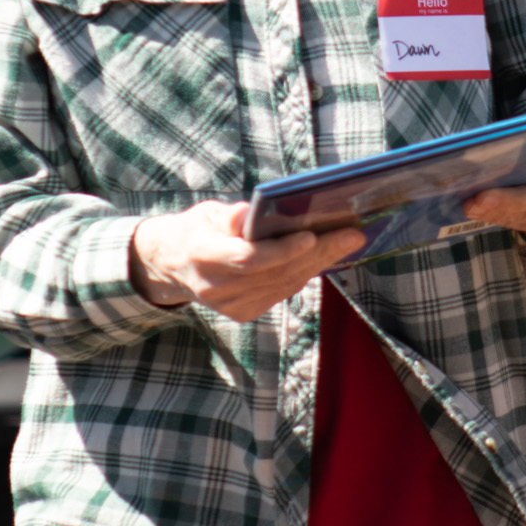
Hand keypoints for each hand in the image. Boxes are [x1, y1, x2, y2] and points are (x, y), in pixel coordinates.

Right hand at [131, 202, 364, 321]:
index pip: (249, 258)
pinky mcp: (242, 313)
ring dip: (319, 263)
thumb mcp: (206, 213)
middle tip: (352, 235)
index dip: (282, 250)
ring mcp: (231, 305)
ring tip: (346, 241)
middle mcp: (216, 287)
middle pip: (277, 272)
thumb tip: (253, 213)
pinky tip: (323, 257)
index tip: (312, 235)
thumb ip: (230, 216)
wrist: (173, 265)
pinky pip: (281, 292)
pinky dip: (304, 273)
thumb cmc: (196, 230)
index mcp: (203, 256)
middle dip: (319, 252)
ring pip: (285, 284)